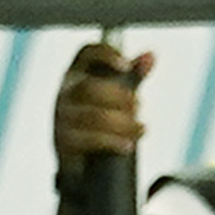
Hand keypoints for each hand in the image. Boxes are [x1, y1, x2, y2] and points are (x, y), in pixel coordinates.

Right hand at [51, 41, 152, 166]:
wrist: (80, 161)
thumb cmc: (97, 122)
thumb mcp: (114, 96)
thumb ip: (132, 77)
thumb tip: (151, 55)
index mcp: (77, 74)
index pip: (86, 54)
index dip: (105, 55)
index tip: (126, 66)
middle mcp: (66, 92)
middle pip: (90, 88)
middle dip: (120, 97)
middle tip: (139, 106)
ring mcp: (63, 117)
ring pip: (93, 116)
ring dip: (122, 123)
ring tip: (140, 128)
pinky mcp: (65, 142)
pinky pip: (89, 140)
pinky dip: (112, 141)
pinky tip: (128, 145)